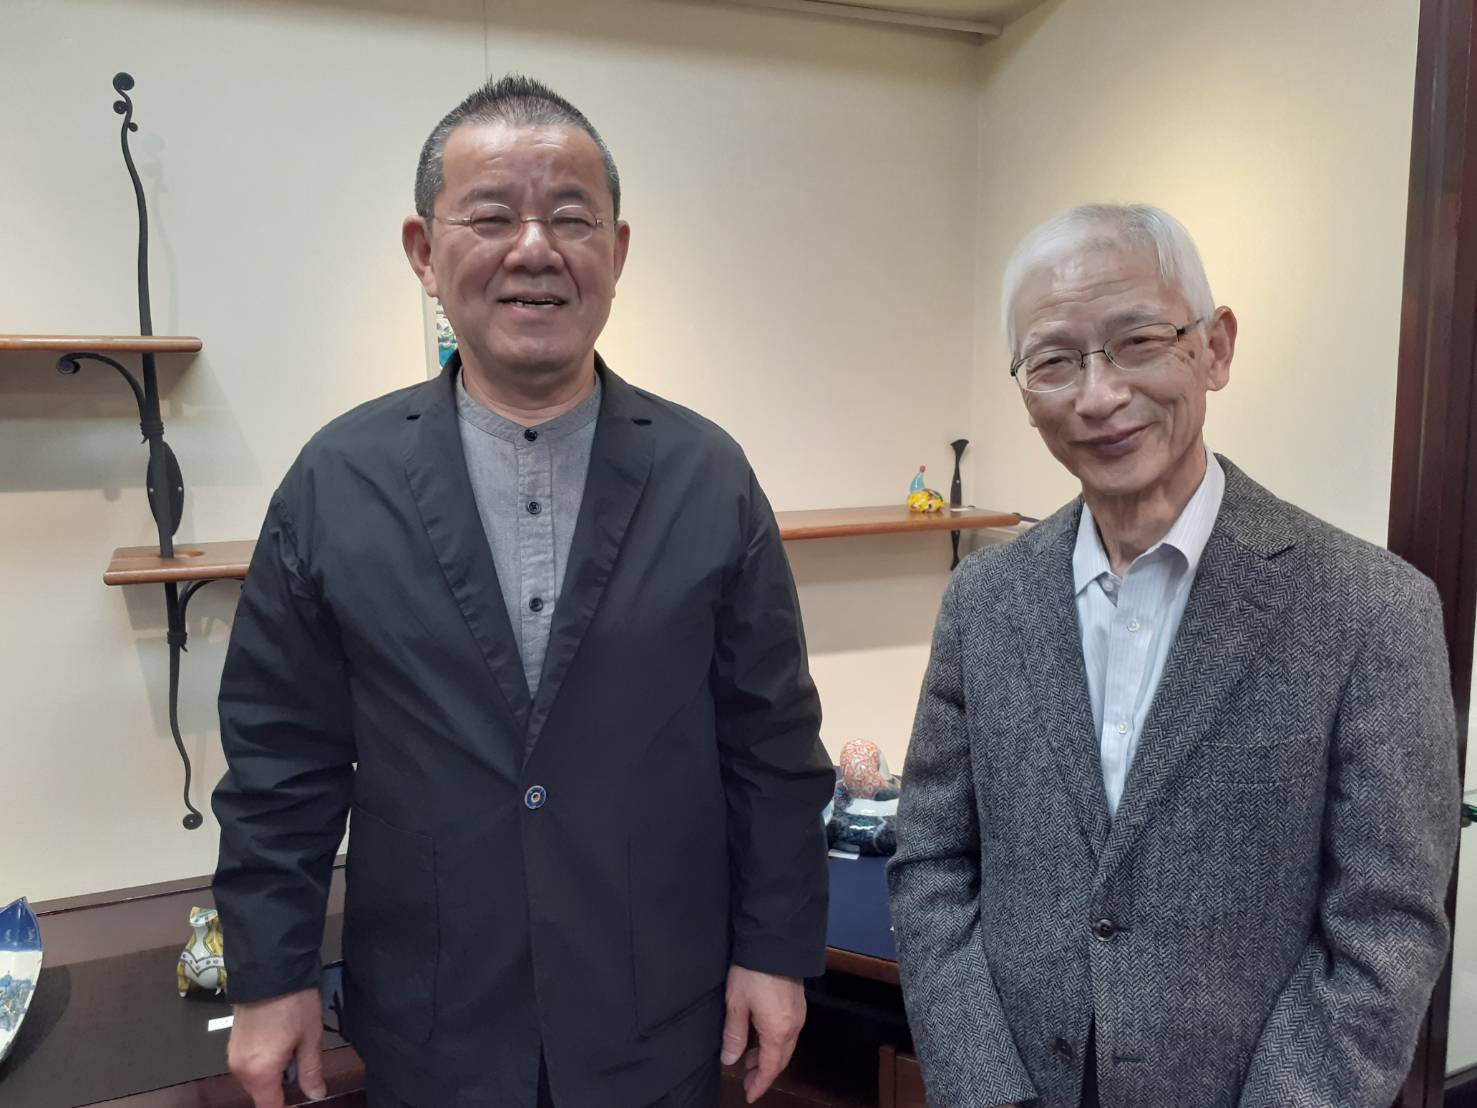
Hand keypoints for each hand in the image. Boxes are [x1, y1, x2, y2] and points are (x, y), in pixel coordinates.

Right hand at [227, 987, 325, 1105]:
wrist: (270, 967)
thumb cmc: (293, 1002)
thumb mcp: (309, 1038)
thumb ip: (311, 1071)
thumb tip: (315, 1094)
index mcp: (259, 1072)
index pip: (269, 1107)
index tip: (300, 1100)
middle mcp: (240, 1068)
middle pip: (261, 1093)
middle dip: (281, 1086)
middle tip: (302, 1062)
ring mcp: (233, 1054)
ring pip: (255, 1078)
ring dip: (273, 1071)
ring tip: (293, 1045)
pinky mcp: (232, 1041)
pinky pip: (248, 1063)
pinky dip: (264, 1060)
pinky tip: (280, 1040)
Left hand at [720, 965, 805, 1103]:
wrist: (774, 940)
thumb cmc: (753, 971)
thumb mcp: (736, 1004)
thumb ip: (734, 1035)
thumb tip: (730, 1060)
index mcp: (778, 1031)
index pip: (770, 1068)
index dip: (760, 1084)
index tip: (749, 1095)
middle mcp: (793, 1026)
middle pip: (781, 1059)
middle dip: (764, 1073)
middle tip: (746, 1080)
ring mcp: (798, 1014)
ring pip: (785, 1046)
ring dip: (768, 1057)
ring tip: (749, 1059)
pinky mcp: (798, 1003)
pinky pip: (788, 1032)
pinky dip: (775, 1042)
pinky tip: (760, 1037)